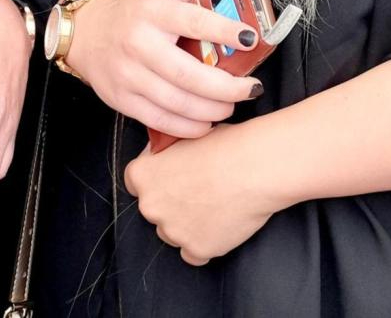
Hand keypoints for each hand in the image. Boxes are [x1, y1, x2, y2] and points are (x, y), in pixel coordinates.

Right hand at [64, 0, 262, 139]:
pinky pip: (160, 120)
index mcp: (154, 12)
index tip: (251, 39)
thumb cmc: (133, 12)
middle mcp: (139, 43)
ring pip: (177, 102)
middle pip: (189, 74)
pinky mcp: (122, 99)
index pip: (194, 21)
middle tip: (250, 89)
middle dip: (226, 87)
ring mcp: (129, 74)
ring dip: (212, 110)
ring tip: (231, 106)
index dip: (225, 30)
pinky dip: (188, 127)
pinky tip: (205, 123)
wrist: (85, 33)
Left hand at [125, 123, 279, 264]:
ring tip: (214, 206)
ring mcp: (173, 231)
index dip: (156, 178)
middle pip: (154, 211)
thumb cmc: (226, 146)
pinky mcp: (197, 249)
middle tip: (199, 190)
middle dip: (172, 203)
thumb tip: (164, 154)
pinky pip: (194, 254)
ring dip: (187, 225)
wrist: (256, 168)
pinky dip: (205, 244)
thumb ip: (166, 152)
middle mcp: (151, 206)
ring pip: (173, 234)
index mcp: (143, 175)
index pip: (134, 182)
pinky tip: (219, 226)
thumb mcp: (185, 136)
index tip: (172, 175)